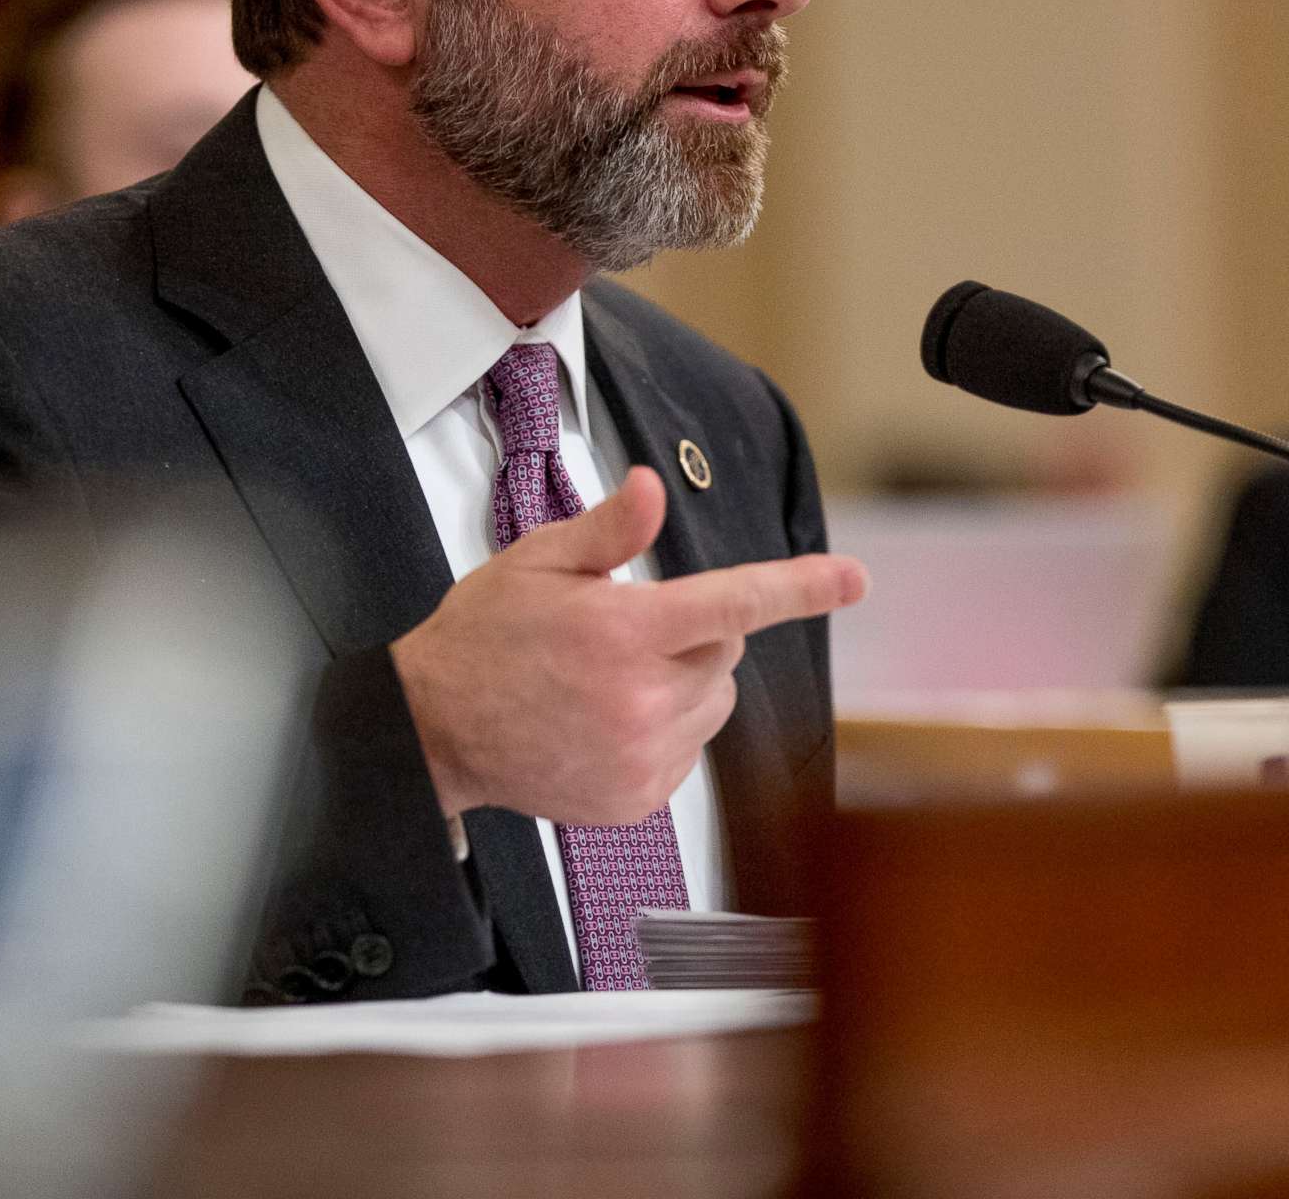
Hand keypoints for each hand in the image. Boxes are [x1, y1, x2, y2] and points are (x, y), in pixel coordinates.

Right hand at [390, 466, 866, 826]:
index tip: (854, 578)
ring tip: (611, 681)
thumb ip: (608, 530)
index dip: (801, 588)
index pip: (732, 604)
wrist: (434, 730)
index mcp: (621, 632)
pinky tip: (605, 721)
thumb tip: (653, 487)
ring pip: (714, 703)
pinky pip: (689, 753)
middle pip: (726, 653)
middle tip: (627, 633)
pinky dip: (665, 732)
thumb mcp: (538, 562)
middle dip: (695, 635)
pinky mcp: (636, 800)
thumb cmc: (483, 639)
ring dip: (685, 684)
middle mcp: (638, 700)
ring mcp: (639, 757)